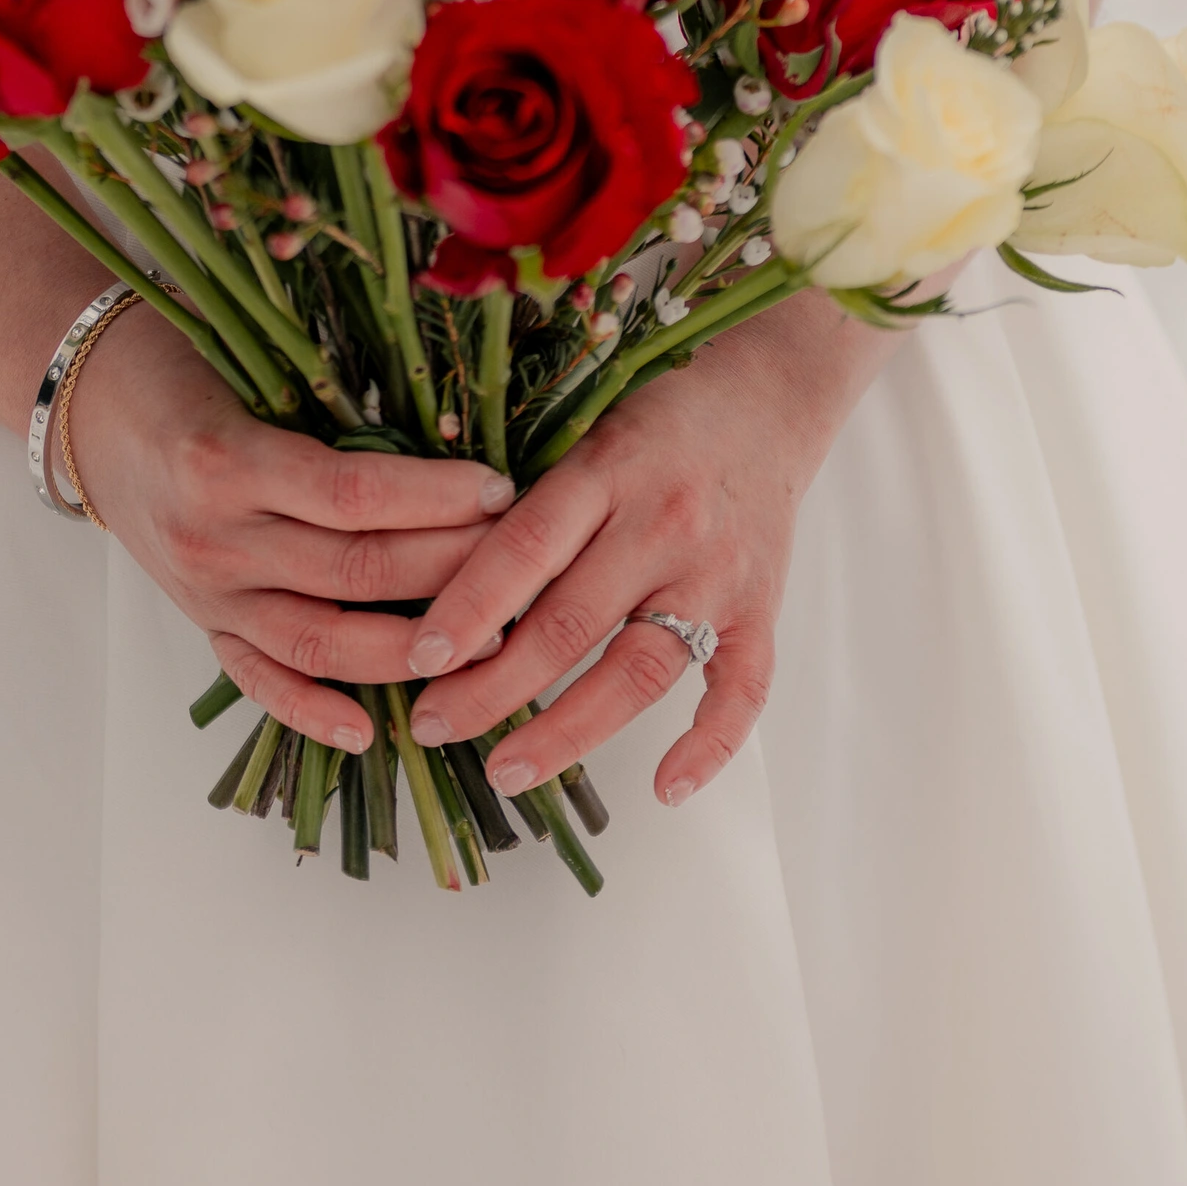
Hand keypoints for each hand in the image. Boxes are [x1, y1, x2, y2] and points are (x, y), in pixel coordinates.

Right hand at [66, 300, 513, 752]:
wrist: (87, 408)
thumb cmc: (180, 367)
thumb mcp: (247, 364)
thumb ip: (329, 401)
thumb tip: (450, 422)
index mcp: (226, 459)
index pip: (352, 495)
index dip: (434, 497)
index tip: (501, 488)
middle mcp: (214, 537)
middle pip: (353, 571)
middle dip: (450, 569)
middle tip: (524, 559)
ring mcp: (206, 591)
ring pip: (318, 641)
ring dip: (407, 649)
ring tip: (486, 642)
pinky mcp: (201, 623)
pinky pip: (259, 681)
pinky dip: (312, 712)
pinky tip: (369, 730)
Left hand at [399, 298, 874, 807]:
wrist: (767, 397)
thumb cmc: (655, 414)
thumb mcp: (584, 424)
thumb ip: (531, 494)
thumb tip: (437, 574)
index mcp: (609, 468)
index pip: (528, 548)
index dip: (470, 607)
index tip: (419, 656)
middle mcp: (665, 524)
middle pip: (569, 624)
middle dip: (492, 688)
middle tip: (433, 725)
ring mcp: (719, 574)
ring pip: (639, 671)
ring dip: (567, 732)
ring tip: (505, 770)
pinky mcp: (763, 609)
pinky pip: (742, 690)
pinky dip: (708, 746)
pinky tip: (664, 788)